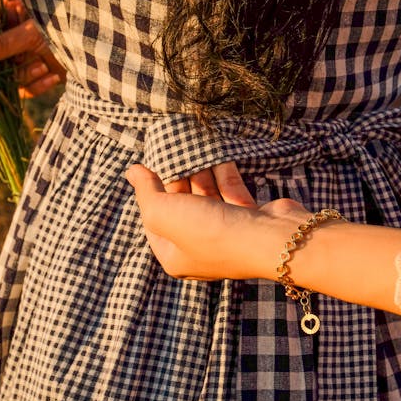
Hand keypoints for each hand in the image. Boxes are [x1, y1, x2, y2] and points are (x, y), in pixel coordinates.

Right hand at [0, 0, 65, 97]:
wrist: (94, 52)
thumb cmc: (62, 32)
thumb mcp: (31, 35)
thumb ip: (3, 44)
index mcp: (12, 26)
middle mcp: (17, 45)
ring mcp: (28, 62)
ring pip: (10, 78)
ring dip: (25, 75)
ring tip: (42, 67)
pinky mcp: (40, 78)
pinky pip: (28, 90)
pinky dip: (39, 85)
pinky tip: (53, 76)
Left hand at [126, 164, 306, 279]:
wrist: (269, 239)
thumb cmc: (212, 232)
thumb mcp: (164, 214)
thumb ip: (146, 191)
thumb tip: (132, 171)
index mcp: (176, 256)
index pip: (154, 222)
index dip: (148, 194)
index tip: (147, 166)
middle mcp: (200, 247)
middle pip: (180, 206)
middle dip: (176, 178)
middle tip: (170, 149)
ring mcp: (226, 231)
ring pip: (205, 194)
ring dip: (198, 170)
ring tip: (190, 143)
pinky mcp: (247, 215)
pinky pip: (229, 189)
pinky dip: (221, 170)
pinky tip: (214, 150)